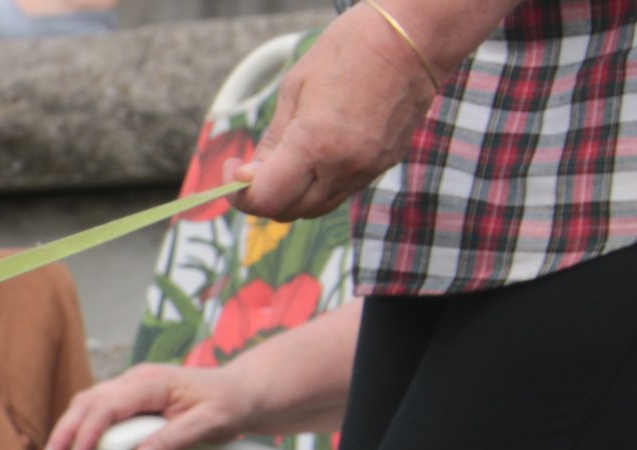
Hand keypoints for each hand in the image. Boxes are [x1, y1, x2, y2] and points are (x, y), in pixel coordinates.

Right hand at [45, 363, 258, 449]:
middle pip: (88, 403)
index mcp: (152, 382)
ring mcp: (134, 392)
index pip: (108, 405)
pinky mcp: (135, 404)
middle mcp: (137, 382)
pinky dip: (99, 446)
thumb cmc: (230, 402)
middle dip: (66, 432)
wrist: (242, 393)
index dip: (88, 432)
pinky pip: (106, 421)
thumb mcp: (211, 422)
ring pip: (91, 411)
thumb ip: (175, 439)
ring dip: (81, 442)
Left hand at [231, 3, 443, 220]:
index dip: (241, 195)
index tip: (233, 170)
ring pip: (317, 207)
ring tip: (281, 162)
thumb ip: (273, 140)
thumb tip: (252, 174)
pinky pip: (342, 190)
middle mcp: (344, 166)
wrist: (417, 36)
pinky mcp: (385, 164)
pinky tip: (313, 157)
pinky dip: (318, 185)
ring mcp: (368, 169)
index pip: (267, 200)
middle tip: (251, 169)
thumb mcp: (295, 88)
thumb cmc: (351, 49)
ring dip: (292, 195)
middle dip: (263, 198)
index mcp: (315, 144)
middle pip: (290, 212)